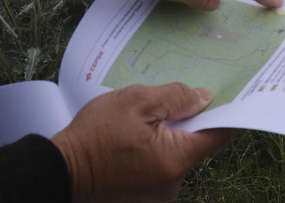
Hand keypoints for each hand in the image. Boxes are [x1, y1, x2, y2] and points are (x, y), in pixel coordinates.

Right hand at [51, 83, 233, 201]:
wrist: (59, 171)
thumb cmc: (95, 136)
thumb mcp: (136, 102)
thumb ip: (176, 97)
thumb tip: (205, 97)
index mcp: (176, 160)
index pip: (219, 135)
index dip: (224, 110)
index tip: (225, 91)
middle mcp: (173, 183)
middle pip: (197, 143)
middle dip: (188, 118)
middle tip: (173, 94)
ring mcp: (158, 192)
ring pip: (177, 152)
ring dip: (168, 132)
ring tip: (147, 112)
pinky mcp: (145, 193)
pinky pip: (161, 163)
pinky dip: (155, 146)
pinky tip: (137, 132)